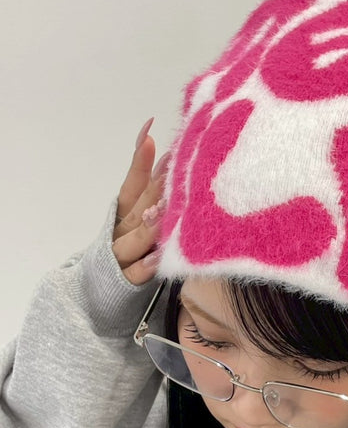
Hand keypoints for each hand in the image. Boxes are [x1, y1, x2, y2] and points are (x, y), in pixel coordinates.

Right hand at [111, 117, 170, 284]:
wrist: (95, 292)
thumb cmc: (127, 249)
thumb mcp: (134, 218)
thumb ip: (147, 189)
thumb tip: (165, 151)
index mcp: (122, 214)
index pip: (131, 185)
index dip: (140, 161)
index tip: (150, 135)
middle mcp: (120, 232)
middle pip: (136, 208)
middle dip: (153, 187)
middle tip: (171, 167)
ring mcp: (122, 257)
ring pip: (134, 239)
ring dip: (148, 226)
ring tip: (161, 211)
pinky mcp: (126, 282)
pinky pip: (136, 274)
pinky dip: (146, 266)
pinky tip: (157, 257)